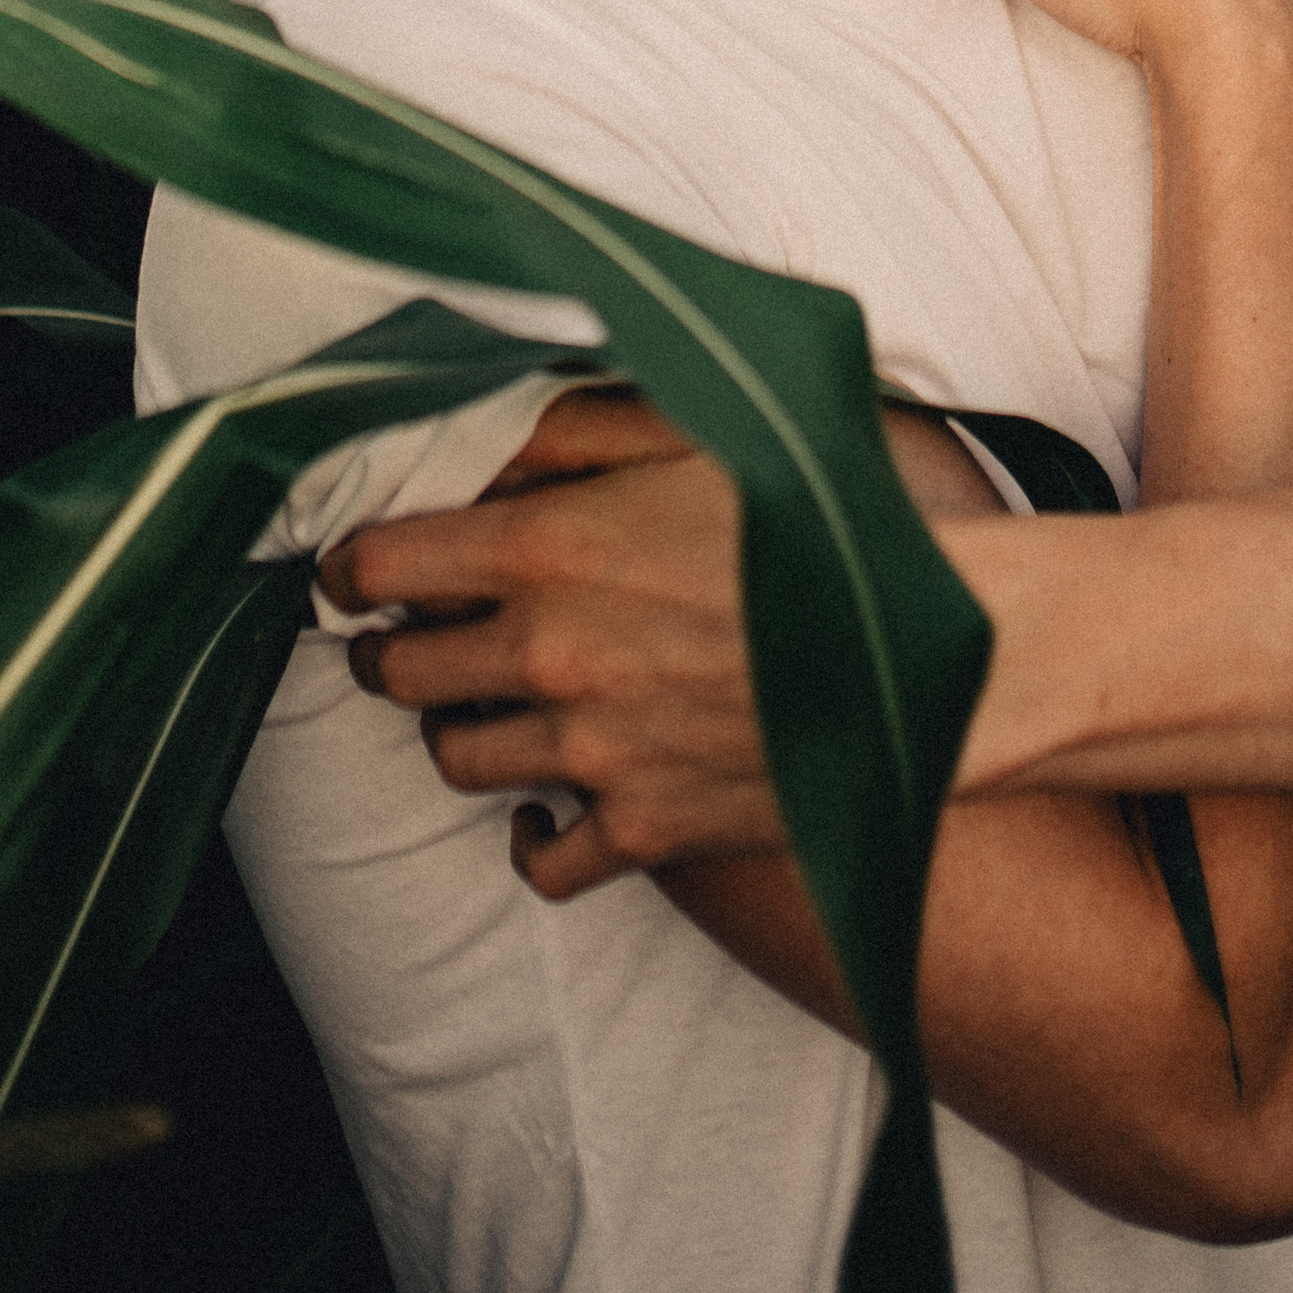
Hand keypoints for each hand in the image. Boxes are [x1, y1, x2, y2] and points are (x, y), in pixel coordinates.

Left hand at [318, 389, 778, 894]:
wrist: (939, 643)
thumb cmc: (820, 514)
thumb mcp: (692, 430)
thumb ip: (569, 431)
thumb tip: (476, 443)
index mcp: (550, 547)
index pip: (381, 563)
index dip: (353, 561)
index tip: (358, 564)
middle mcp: (552, 656)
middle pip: (400, 670)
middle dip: (390, 644)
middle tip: (408, 627)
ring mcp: (596, 754)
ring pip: (456, 758)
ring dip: (456, 724)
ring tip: (485, 695)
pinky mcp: (650, 829)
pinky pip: (542, 862)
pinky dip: (530, 838)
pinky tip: (546, 805)